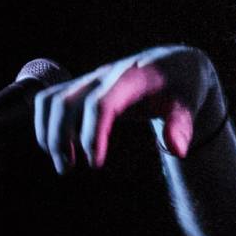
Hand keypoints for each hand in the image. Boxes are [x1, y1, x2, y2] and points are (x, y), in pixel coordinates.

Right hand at [33, 45, 219, 173]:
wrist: (176, 66)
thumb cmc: (183, 87)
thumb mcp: (190, 104)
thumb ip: (182, 125)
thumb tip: (177, 150)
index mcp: (132, 78)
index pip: (101, 103)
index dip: (92, 134)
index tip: (95, 164)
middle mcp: (106, 75)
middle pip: (67, 102)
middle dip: (61, 137)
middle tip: (68, 168)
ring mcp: (92, 78)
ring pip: (52, 99)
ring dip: (48, 132)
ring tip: (63, 164)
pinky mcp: (84, 85)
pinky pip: (51, 99)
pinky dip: (45, 123)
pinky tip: (56, 147)